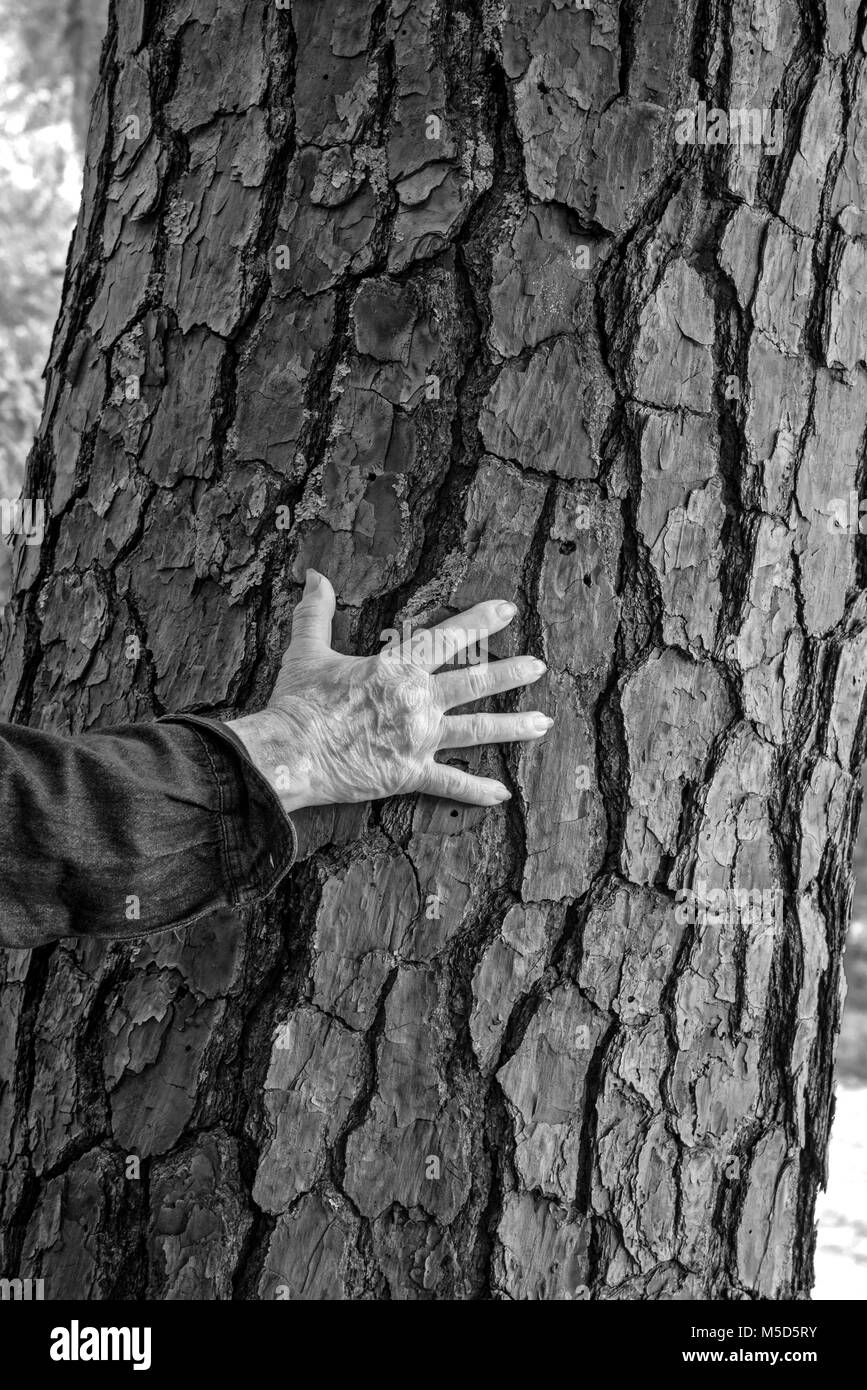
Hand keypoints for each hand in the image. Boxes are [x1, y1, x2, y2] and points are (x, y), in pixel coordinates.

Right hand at [227, 570, 551, 812]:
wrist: (290, 753)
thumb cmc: (298, 703)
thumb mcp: (307, 650)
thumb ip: (317, 611)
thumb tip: (313, 575)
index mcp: (396, 667)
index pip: (447, 638)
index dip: (480, 622)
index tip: (508, 609)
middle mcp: (417, 700)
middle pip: (475, 682)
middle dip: (511, 673)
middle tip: (539, 666)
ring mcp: (418, 738)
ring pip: (477, 729)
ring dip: (513, 725)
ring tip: (543, 722)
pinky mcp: (410, 773)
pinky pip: (451, 783)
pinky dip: (478, 790)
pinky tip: (503, 793)